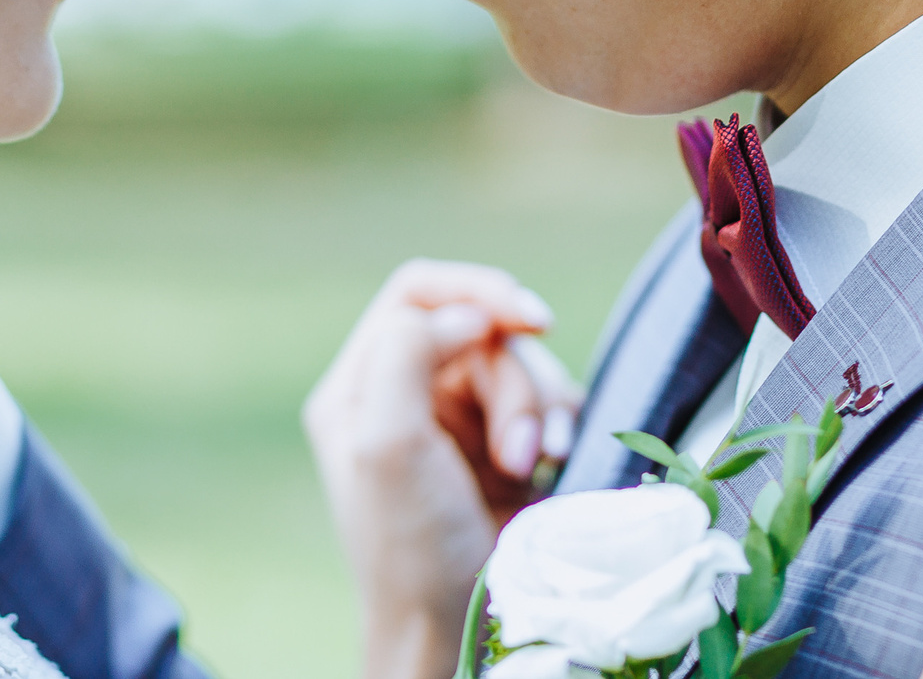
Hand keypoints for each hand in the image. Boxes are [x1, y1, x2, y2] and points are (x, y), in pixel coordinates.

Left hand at [304, 260, 582, 678]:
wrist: (460, 629)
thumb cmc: (412, 545)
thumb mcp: (387, 443)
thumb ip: (409, 352)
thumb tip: (466, 313)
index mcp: (362, 386)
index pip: (420, 294)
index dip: (477, 292)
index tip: (530, 319)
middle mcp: (408, 395)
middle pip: (483, 333)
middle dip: (515, 386)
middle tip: (520, 452)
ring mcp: (459, 424)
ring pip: (521, 368)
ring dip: (540, 412)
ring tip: (535, 467)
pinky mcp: (504, 450)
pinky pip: (549, 403)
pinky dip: (560, 425)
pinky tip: (553, 464)